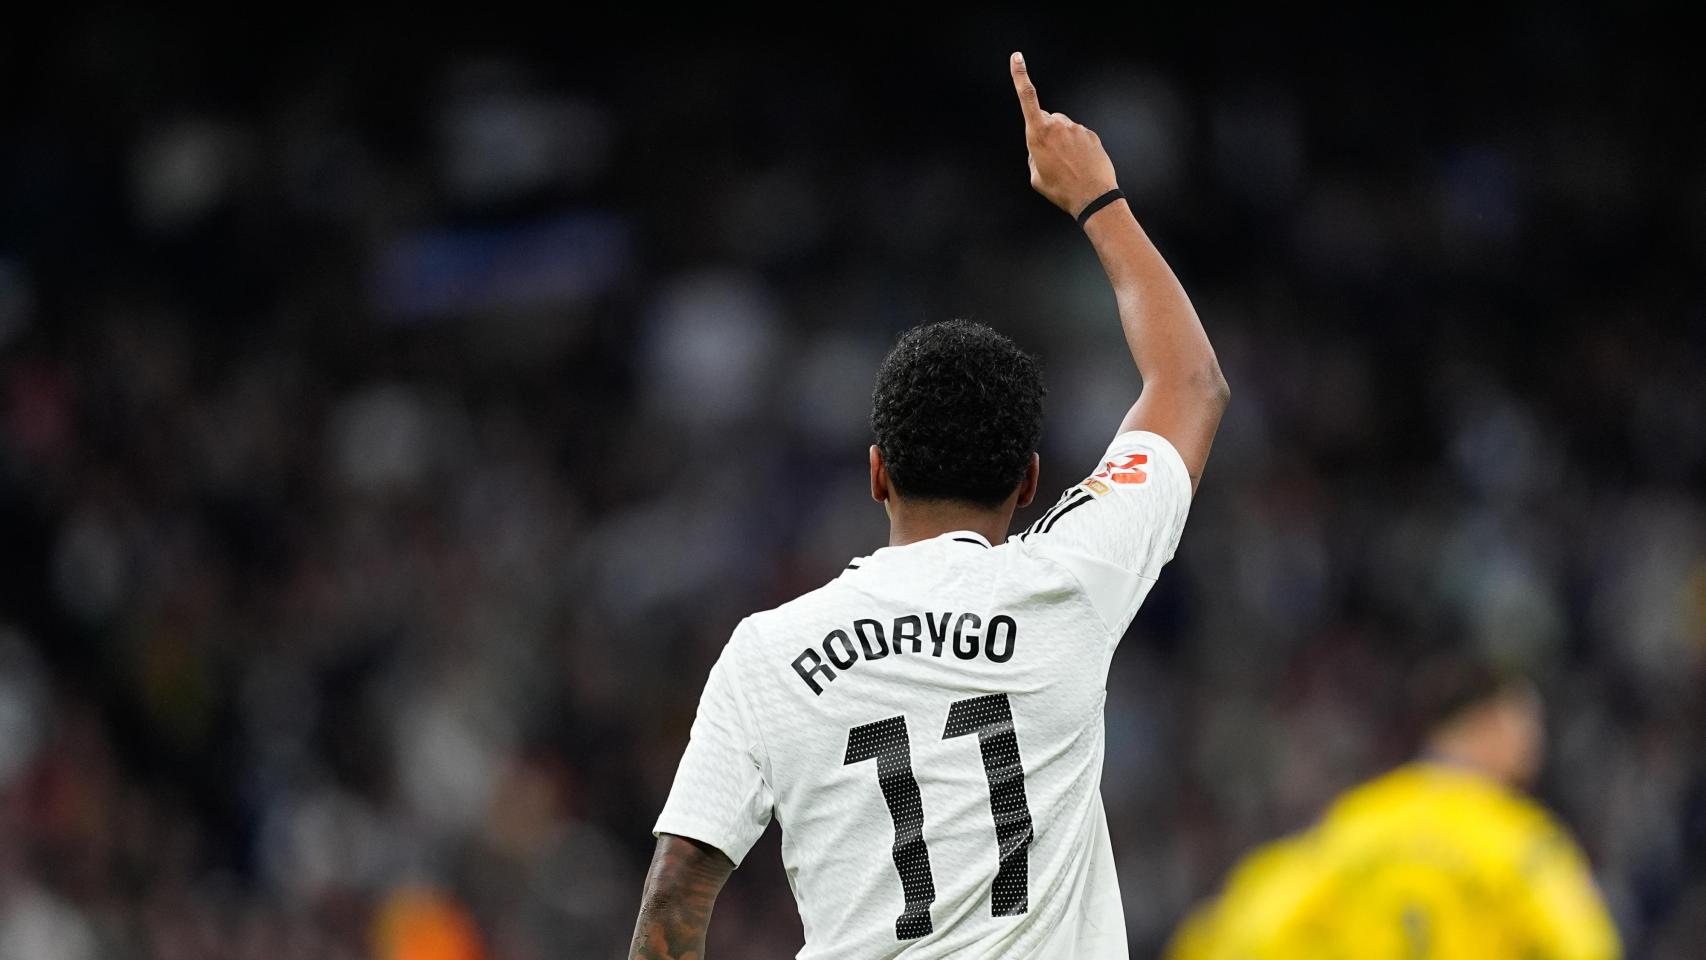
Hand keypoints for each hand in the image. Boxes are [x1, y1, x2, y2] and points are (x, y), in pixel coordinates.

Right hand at [1010, 52, 1118, 217]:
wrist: (1093, 197)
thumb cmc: (1060, 189)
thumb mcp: (1036, 176)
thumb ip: (1033, 156)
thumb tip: (1039, 147)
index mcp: (1038, 134)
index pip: (1027, 98)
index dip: (1020, 76)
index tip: (1017, 58)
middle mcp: (1058, 125)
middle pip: (1046, 119)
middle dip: (1046, 133)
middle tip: (1052, 159)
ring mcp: (1076, 128)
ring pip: (1063, 129)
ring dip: (1062, 142)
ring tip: (1068, 166)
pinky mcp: (1090, 134)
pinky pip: (1078, 136)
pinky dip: (1076, 147)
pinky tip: (1080, 164)